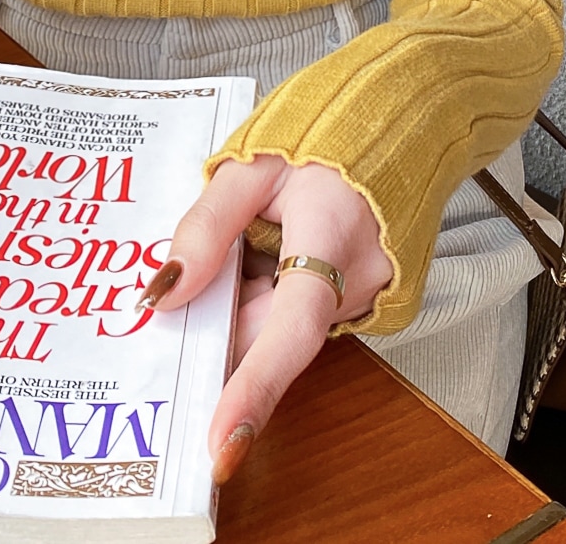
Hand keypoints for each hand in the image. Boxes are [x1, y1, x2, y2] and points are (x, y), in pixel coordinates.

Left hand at [140, 155, 393, 484]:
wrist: (399, 119)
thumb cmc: (325, 133)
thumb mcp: (253, 164)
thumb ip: (207, 226)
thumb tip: (166, 294)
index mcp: (333, 232)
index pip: (292, 328)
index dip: (255, 388)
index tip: (222, 446)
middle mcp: (359, 276)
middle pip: (273, 333)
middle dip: (220, 332)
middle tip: (166, 327)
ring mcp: (367, 288)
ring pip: (284, 325)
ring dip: (246, 304)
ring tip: (228, 250)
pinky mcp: (364, 291)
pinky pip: (301, 312)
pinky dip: (269, 297)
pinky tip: (255, 257)